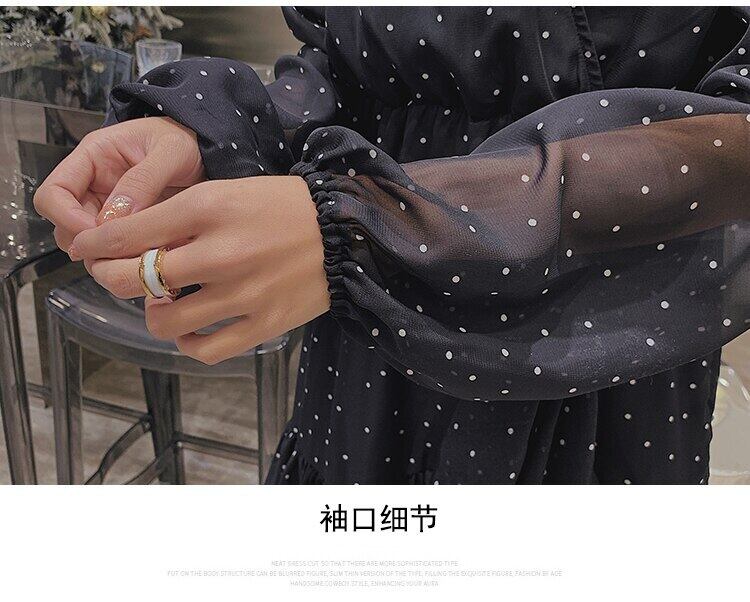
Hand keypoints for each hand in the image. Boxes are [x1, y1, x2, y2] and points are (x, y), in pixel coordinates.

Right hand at [33, 117, 203, 258]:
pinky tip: (149, 256)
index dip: (66, 218)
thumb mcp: (171, 151)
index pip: (53, 193)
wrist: (209, 151)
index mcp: (93, 157)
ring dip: (106, 254)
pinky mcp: (129, 224)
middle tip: (118, 252)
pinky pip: (117, 248)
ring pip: (89, 242)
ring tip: (137, 255)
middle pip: (64, 224)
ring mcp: (110, 206)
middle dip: (87, 242)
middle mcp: (95, 183)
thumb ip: (143, 180)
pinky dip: (127, 257)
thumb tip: (114, 215)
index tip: (94, 234)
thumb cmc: (187, 140)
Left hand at [70, 176, 329, 364]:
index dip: (93, 245)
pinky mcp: (263, 323)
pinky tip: (191, 329)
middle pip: (133, 279)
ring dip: (152, 314)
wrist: (344, 232)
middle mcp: (219, 253)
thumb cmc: (284, 207)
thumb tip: (136, 244)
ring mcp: (241, 293)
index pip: (126, 233)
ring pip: (164, 322)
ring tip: (162, 304)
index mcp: (208, 208)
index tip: (85, 250)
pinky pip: (205, 349)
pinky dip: (188, 343)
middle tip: (113, 276)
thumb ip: (182, 216)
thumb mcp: (229, 191)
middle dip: (110, 278)